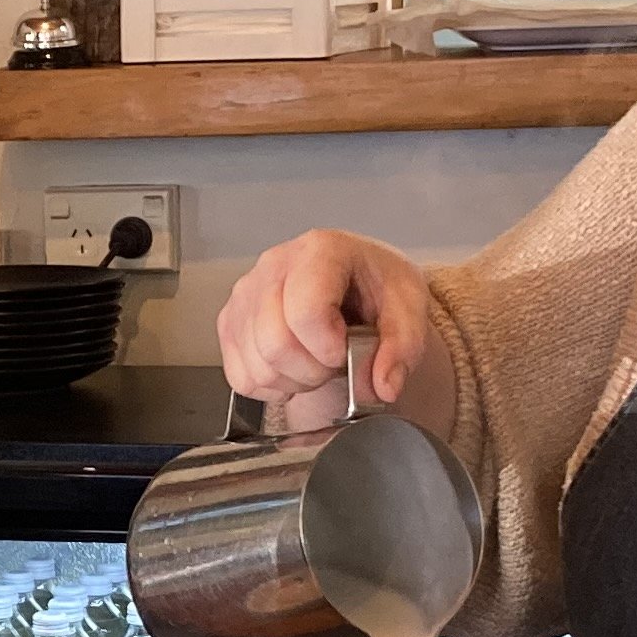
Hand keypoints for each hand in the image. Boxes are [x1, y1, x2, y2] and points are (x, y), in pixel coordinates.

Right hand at [218, 230, 437, 424]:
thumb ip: (402, 347)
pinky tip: (293, 367)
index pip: (305, 312)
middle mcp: (274, 265)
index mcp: (321, 251)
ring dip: (293, 380)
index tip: (347, 350)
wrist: (358, 281)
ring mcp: (245, 293)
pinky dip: (270, 386)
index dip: (329, 348)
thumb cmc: (377, 288)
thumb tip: (384, 385)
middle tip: (335, 361)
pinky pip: (241, 377)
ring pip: (258, 366)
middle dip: (312, 370)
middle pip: (275, 343)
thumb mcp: (408, 309)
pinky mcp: (229, 320)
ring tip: (316, 361)